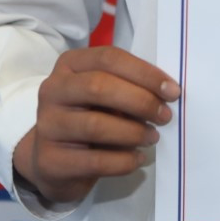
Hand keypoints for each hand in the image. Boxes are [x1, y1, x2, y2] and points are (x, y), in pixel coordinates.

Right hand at [12, 46, 180, 205]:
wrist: (54, 162)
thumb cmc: (88, 117)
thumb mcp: (104, 96)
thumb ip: (128, 87)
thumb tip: (166, 93)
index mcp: (69, 65)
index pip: (108, 58)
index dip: (144, 73)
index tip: (172, 90)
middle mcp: (53, 90)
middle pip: (99, 87)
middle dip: (140, 101)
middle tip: (165, 115)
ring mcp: (47, 126)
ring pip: (96, 125)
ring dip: (133, 132)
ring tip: (152, 137)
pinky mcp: (51, 161)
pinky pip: (95, 161)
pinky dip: (123, 161)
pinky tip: (137, 158)